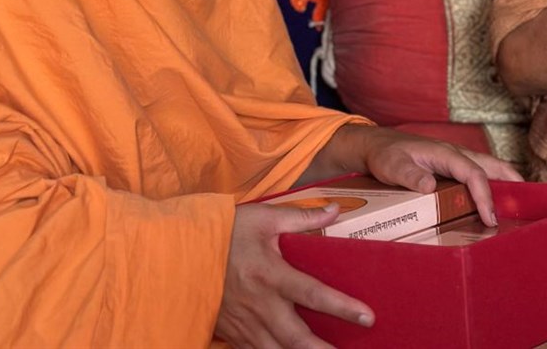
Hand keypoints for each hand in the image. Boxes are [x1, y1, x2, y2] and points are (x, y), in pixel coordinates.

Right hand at [214, 202, 373, 348]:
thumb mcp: (263, 217)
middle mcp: (259, 304)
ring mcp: (245, 323)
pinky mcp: (233, 332)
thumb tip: (335, 210)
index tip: (367, 316)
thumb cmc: (224, 232)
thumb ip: (301, 218)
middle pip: (296, 338)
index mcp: (270, 274)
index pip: (313, 294)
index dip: (342, 307)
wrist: (179, 253)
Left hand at [344, 127, 522, 226]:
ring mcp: (456, 159)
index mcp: (445, 153)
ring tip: (519, 206)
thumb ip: (409, 175)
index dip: (484, 195)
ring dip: (506, 183)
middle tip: (529, 204)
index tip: (490, 218)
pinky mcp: (453, 166)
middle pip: (492, 165)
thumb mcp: (391, 166)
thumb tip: (430, 186)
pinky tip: (495, 202)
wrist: (376, 145)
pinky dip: (493, 184)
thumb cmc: (385, 155)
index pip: (473, 173)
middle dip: (512, 182)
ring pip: (489, 168)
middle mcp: (455, 153)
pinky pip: (479, 173)